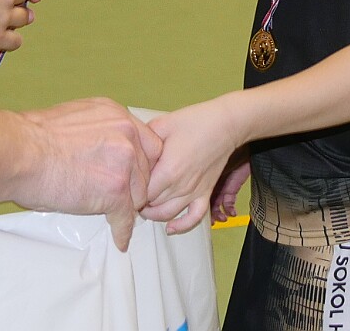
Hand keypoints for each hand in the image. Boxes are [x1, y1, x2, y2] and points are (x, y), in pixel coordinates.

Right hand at [18, 99, 162, 251]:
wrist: (21, 154)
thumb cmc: (33, 138)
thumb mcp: (75, 119)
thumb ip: (98, 131)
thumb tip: (99, 148)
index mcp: (116, 115)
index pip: (147, 143)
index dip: (139, 163)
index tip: (131, 175)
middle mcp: (126, 135)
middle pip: (146, 170)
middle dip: (134, 185)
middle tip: (119, 197)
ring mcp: (124, 163)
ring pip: (138, 195)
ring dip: (125, 207)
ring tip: (112, 215)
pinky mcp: (116, 191)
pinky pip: (126, 217)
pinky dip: (121, 230)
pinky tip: (118, 237)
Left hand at [140, 97, 244, 233]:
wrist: (224, 124)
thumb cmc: (196, 122)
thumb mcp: (161, 125)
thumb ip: (142, 141)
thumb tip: (129, 151)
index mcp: (167, 170)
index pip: (139, 193)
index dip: (128, 190)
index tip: (124, 184)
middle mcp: (180, 185)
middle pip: (150, 205)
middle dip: (137, 201)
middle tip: (130, 192)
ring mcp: (193, 191)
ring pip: (167, 215)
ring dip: (153, 214)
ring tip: (144, 205)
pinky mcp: (205, 193)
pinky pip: (194, 218)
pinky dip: (182, 226)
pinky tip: (171, 227)